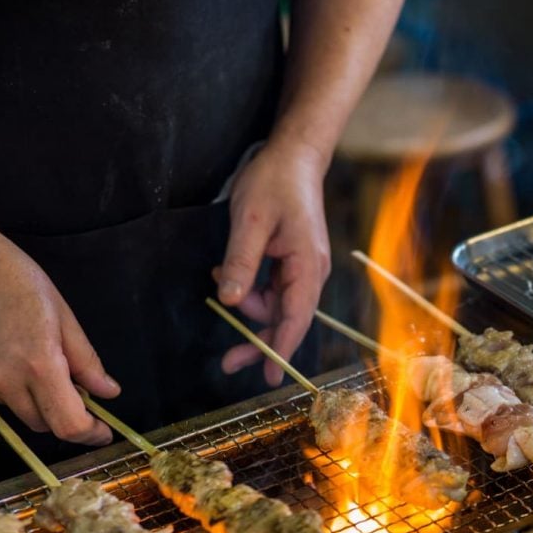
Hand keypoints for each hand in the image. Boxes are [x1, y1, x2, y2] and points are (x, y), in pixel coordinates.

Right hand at [0, 222, 118, 444]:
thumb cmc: (20, 282)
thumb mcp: (65, 317)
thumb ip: (87, 361)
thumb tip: (108, 393)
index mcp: (39, 364)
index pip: (68, 424)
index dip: (90, 434)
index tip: (104, 431)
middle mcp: (6, 381)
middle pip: (46, 425)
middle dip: (71, 419)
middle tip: (86, 400)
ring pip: (24, 414)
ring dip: (45, 406)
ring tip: (54, 373)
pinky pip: (4, 401)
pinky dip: (21, 394)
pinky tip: (25, 366)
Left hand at [216, 137, 330, 385]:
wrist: (293, 155)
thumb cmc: (274, 183)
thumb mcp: (251, 221)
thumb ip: (243, 262)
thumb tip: (233, 303)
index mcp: (308, 264)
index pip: (296, 317)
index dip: (282, 348)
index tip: (270, 377)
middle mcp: (311, 272)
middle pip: (288, 319)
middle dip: (259, 340)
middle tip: (228, 362)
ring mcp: (304, 268)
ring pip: (277, 306)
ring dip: (249, 306)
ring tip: (220, 279)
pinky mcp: (293, 262)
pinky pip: (273, 289)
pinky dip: (251, 289)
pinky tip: (229, 274)